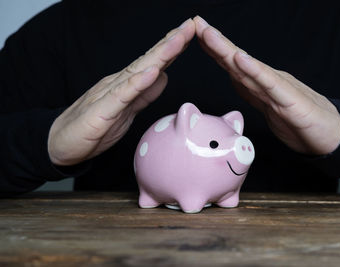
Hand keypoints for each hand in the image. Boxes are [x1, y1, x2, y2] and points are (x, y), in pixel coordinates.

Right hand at [48, 19, 195, 165]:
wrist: (60, 143)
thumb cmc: (93, 127)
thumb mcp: (127, 111)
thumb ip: (144, 95)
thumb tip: (163, 78)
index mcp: (126, 85)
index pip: (153, 63)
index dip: (172, 49)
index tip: (191, 34)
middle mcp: (118, 84)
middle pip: (149, 61)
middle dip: (171, 43)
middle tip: (190, 26)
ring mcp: (109, 95)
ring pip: (138, 72)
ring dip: (159, 56)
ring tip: (177, 41)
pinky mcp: (102, 111)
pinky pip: (122, 95)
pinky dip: (138, 83)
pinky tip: (152, 72)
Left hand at [194, 16, 339, 154]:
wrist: (332, 136)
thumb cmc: (300, 121)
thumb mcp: (268, 107)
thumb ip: (252, 91)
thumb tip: (234, 78)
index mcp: (260, 84)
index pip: (232, 65)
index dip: (213, 50)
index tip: (193, 35)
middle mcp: (267, 81)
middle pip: (236, 61)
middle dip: (214, 42)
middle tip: (196, 23)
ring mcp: (279, 89)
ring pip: (249, 67)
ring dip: (227, 50)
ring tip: (209, 34)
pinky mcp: (292, 101)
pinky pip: (270, 85)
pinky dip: (255, 71)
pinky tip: (241, 59)